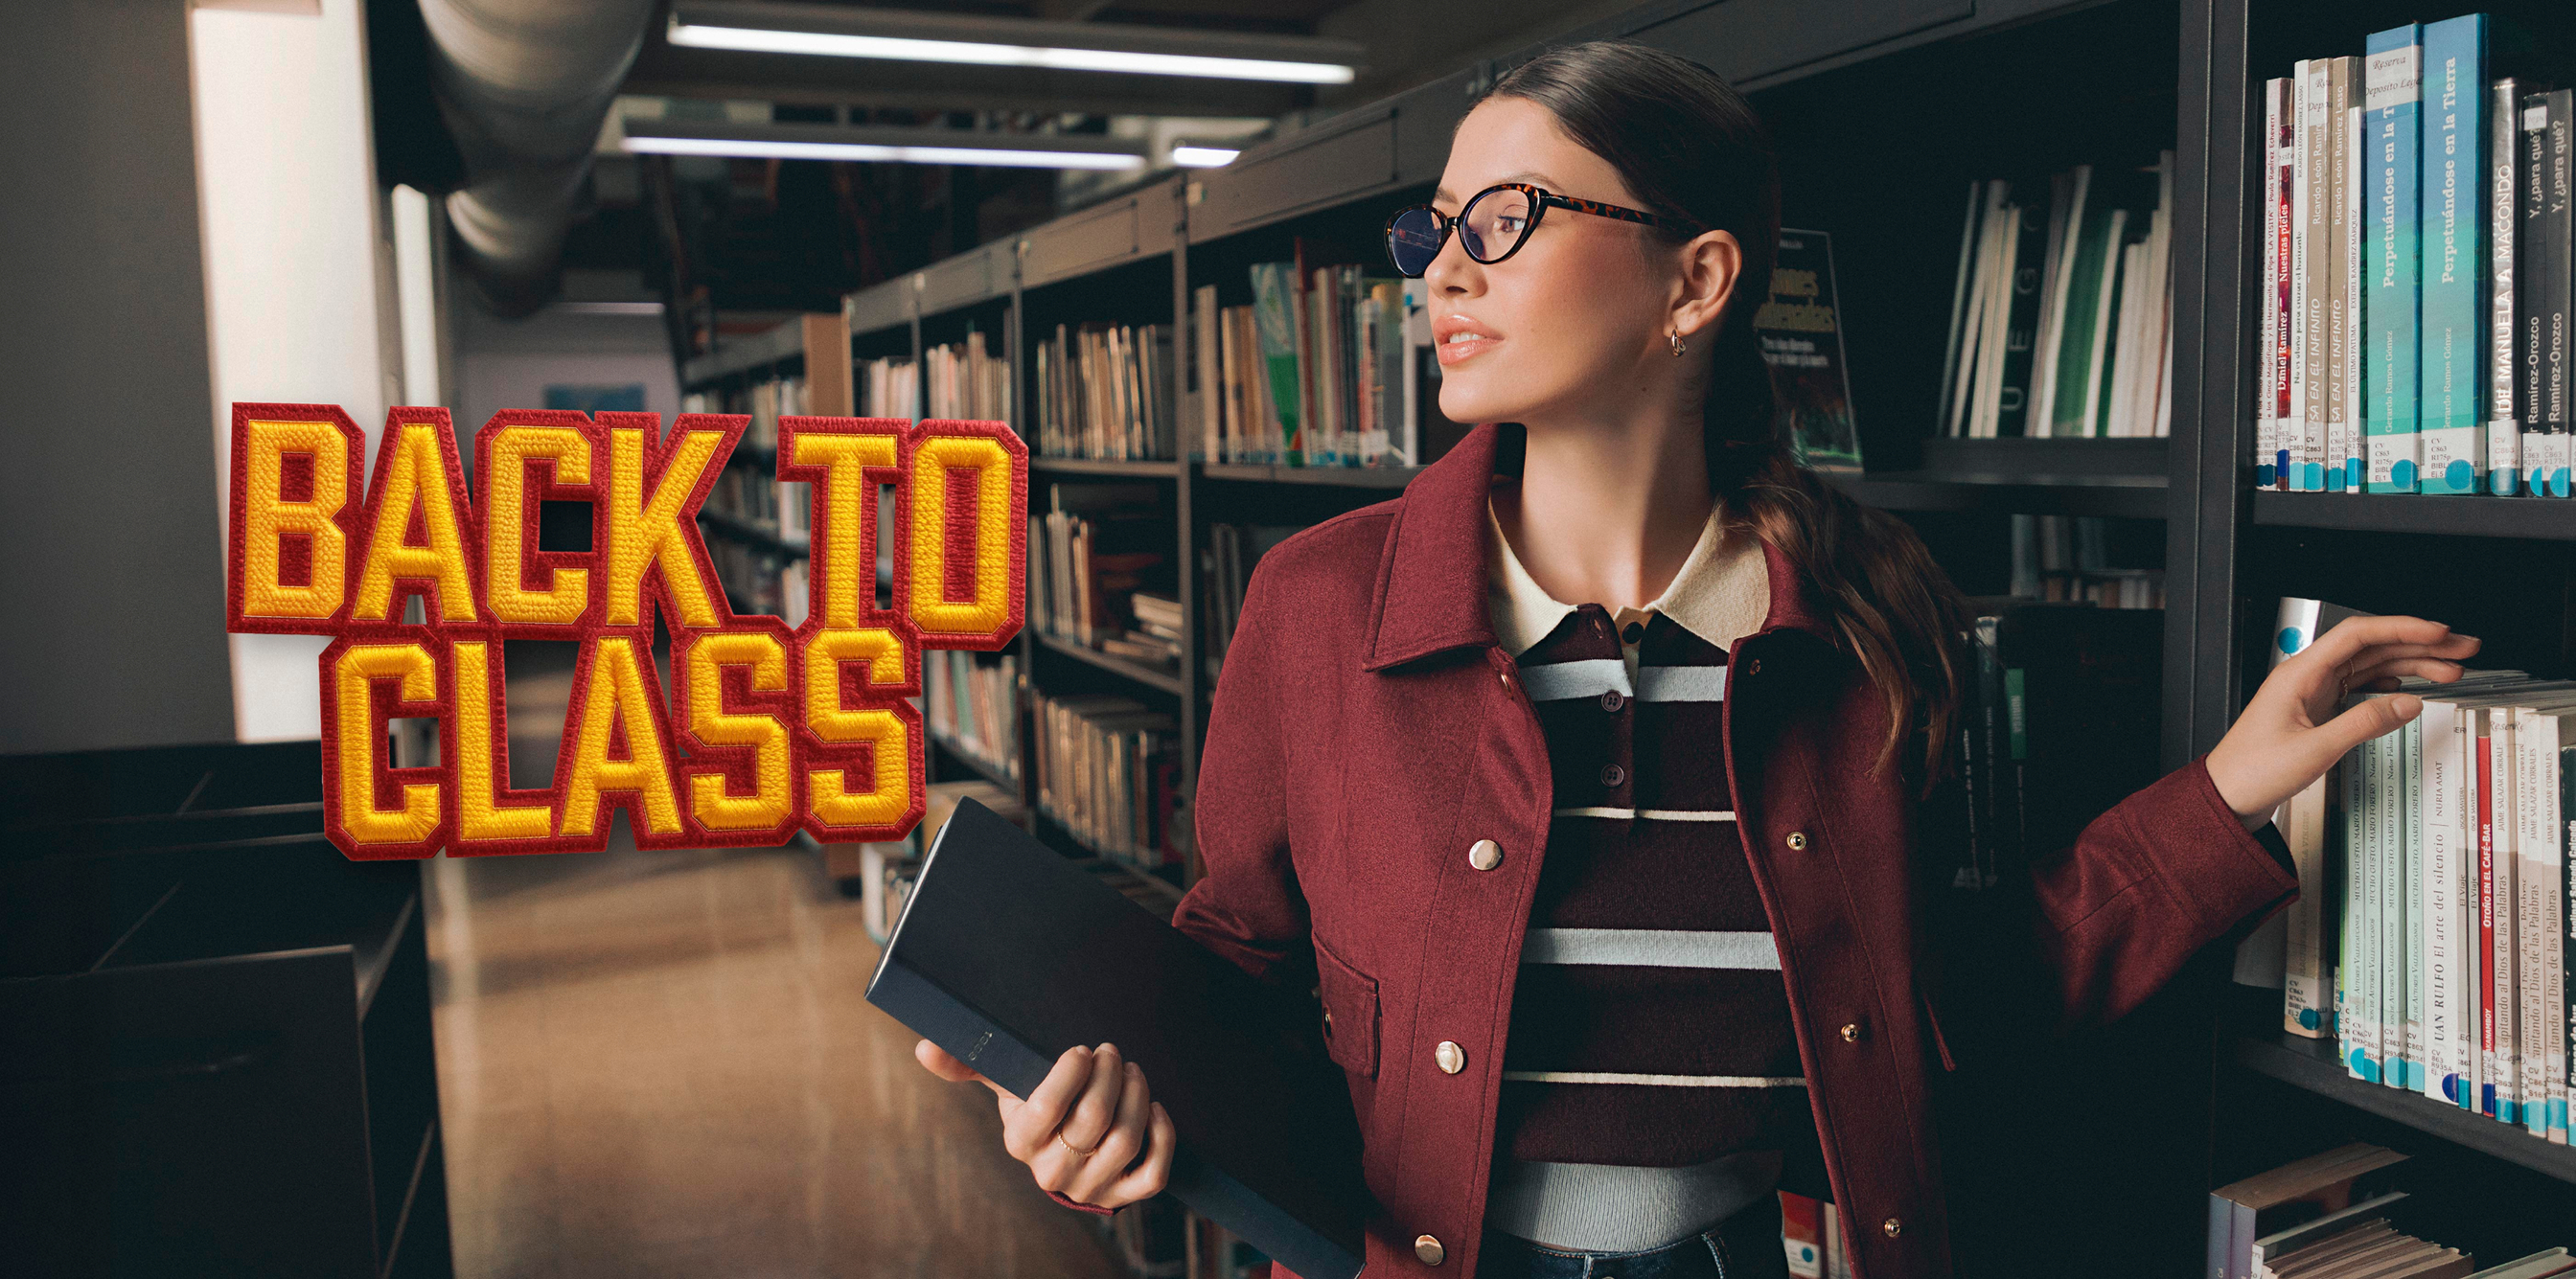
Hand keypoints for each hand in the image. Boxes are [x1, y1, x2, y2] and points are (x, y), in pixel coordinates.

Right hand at [914, 1037, 1174, 1209]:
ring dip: (1137, 1095)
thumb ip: (968, 1064)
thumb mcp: (1006, 1085)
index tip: (1082, 1050)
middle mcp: (1053, 1171)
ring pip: (1126, 1138)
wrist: (1065, 1156)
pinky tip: (1155, 1107)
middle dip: (1110, 1075)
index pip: (1048, 1108)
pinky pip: (1153, 1172)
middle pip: (1094, 1118)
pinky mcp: (1123, 1194)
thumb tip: (925, 1047)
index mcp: (1021, 1142)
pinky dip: (1161, 1136)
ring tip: (1133, 1071)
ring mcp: (1091, 1186)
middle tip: (1112, 1052)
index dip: (1071, 1073)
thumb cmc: (1036, 1108)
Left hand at [2205, 614, 2479, 829]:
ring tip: (2450, 670)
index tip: (2439, 632)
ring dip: (2411, 664)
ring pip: (2370, 666)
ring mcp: (2313, 692)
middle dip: (2419, 645)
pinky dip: (2389, 684)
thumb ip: (2364, 724)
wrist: (2227, 796)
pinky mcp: (2318, 710)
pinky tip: (2409, 687)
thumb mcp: (2315, 749)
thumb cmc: (2253, 771)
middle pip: (2371, 647)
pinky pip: (2360, 687)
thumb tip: (2408, 702)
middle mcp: (2307, 677)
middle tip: (2462, 649)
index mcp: (2299, 674)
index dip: (2402, 628)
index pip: (2357, 635)